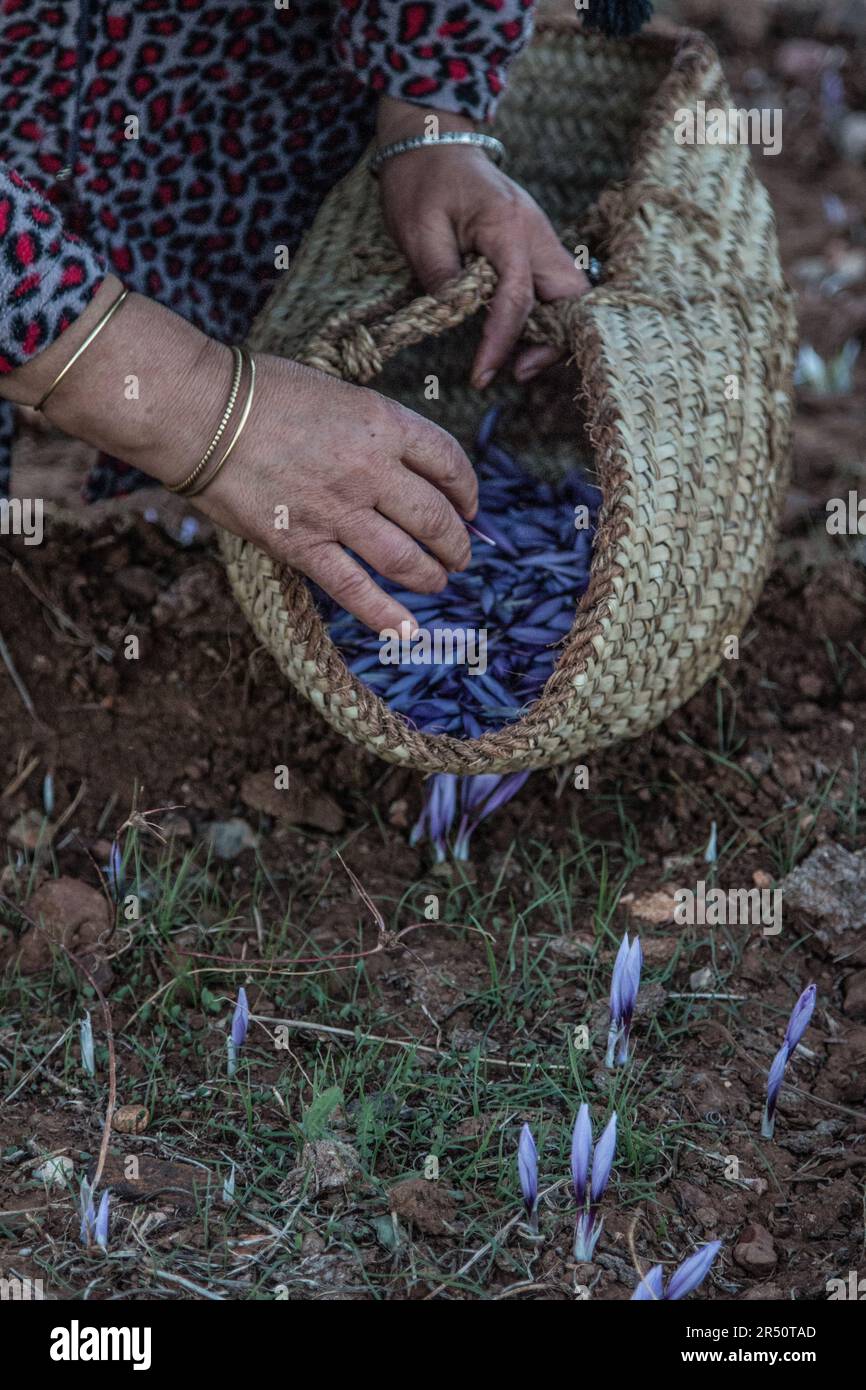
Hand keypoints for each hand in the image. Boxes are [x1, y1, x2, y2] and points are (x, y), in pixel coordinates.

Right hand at [3, 276, 477, 633]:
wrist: (201, 413)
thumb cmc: (260, 393)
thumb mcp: (335, 392)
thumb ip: (369, 429)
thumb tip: (393, 463)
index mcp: (382, 423)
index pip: (448, 461)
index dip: (467, 489)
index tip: (469, 504)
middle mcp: (370, 470)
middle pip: (435, 517)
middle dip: (457, 541)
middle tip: (462, 554)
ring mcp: (338, 511)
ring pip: (406, 558)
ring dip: (431, 576)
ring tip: (439, 582)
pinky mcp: (302, 545)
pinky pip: (354, 589)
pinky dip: (385, 615)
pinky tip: (407, 632)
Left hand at [375, 97, 589, 388]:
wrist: (434, 142)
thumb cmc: (421, 181)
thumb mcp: (417, 231)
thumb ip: (441, 278)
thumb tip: (458, 320)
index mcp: (508, 225)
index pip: (517, 297)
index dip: (501, 342)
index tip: (480, 376)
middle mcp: (537, 232)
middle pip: (572, 297)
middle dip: (553, 341)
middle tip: (516, 371)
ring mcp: (541, 238)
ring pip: (570, 297)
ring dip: (551, 333)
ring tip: (515, 363)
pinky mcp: (535, 247)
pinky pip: (553, 290)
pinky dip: (543, 319)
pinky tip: (516, 339)